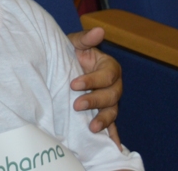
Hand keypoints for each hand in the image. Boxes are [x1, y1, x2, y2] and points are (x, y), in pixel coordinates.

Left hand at [68, 28, 122, 147]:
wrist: (63, 65)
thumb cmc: (70, 52)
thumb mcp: (75, 43)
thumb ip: (86, 38)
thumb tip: (99, 30)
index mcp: (110, 67)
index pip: (106, 75)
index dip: (92, 80)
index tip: (74, 84)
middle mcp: (114, 85)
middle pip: (111, 96)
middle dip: (95, 101)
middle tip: (77, 105)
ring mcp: (110, 101)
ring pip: (112, 111)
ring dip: (104, 120)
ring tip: (92, 128)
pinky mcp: (104, 112)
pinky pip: (112, 126)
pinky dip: (113, 136)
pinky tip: (114, 148)